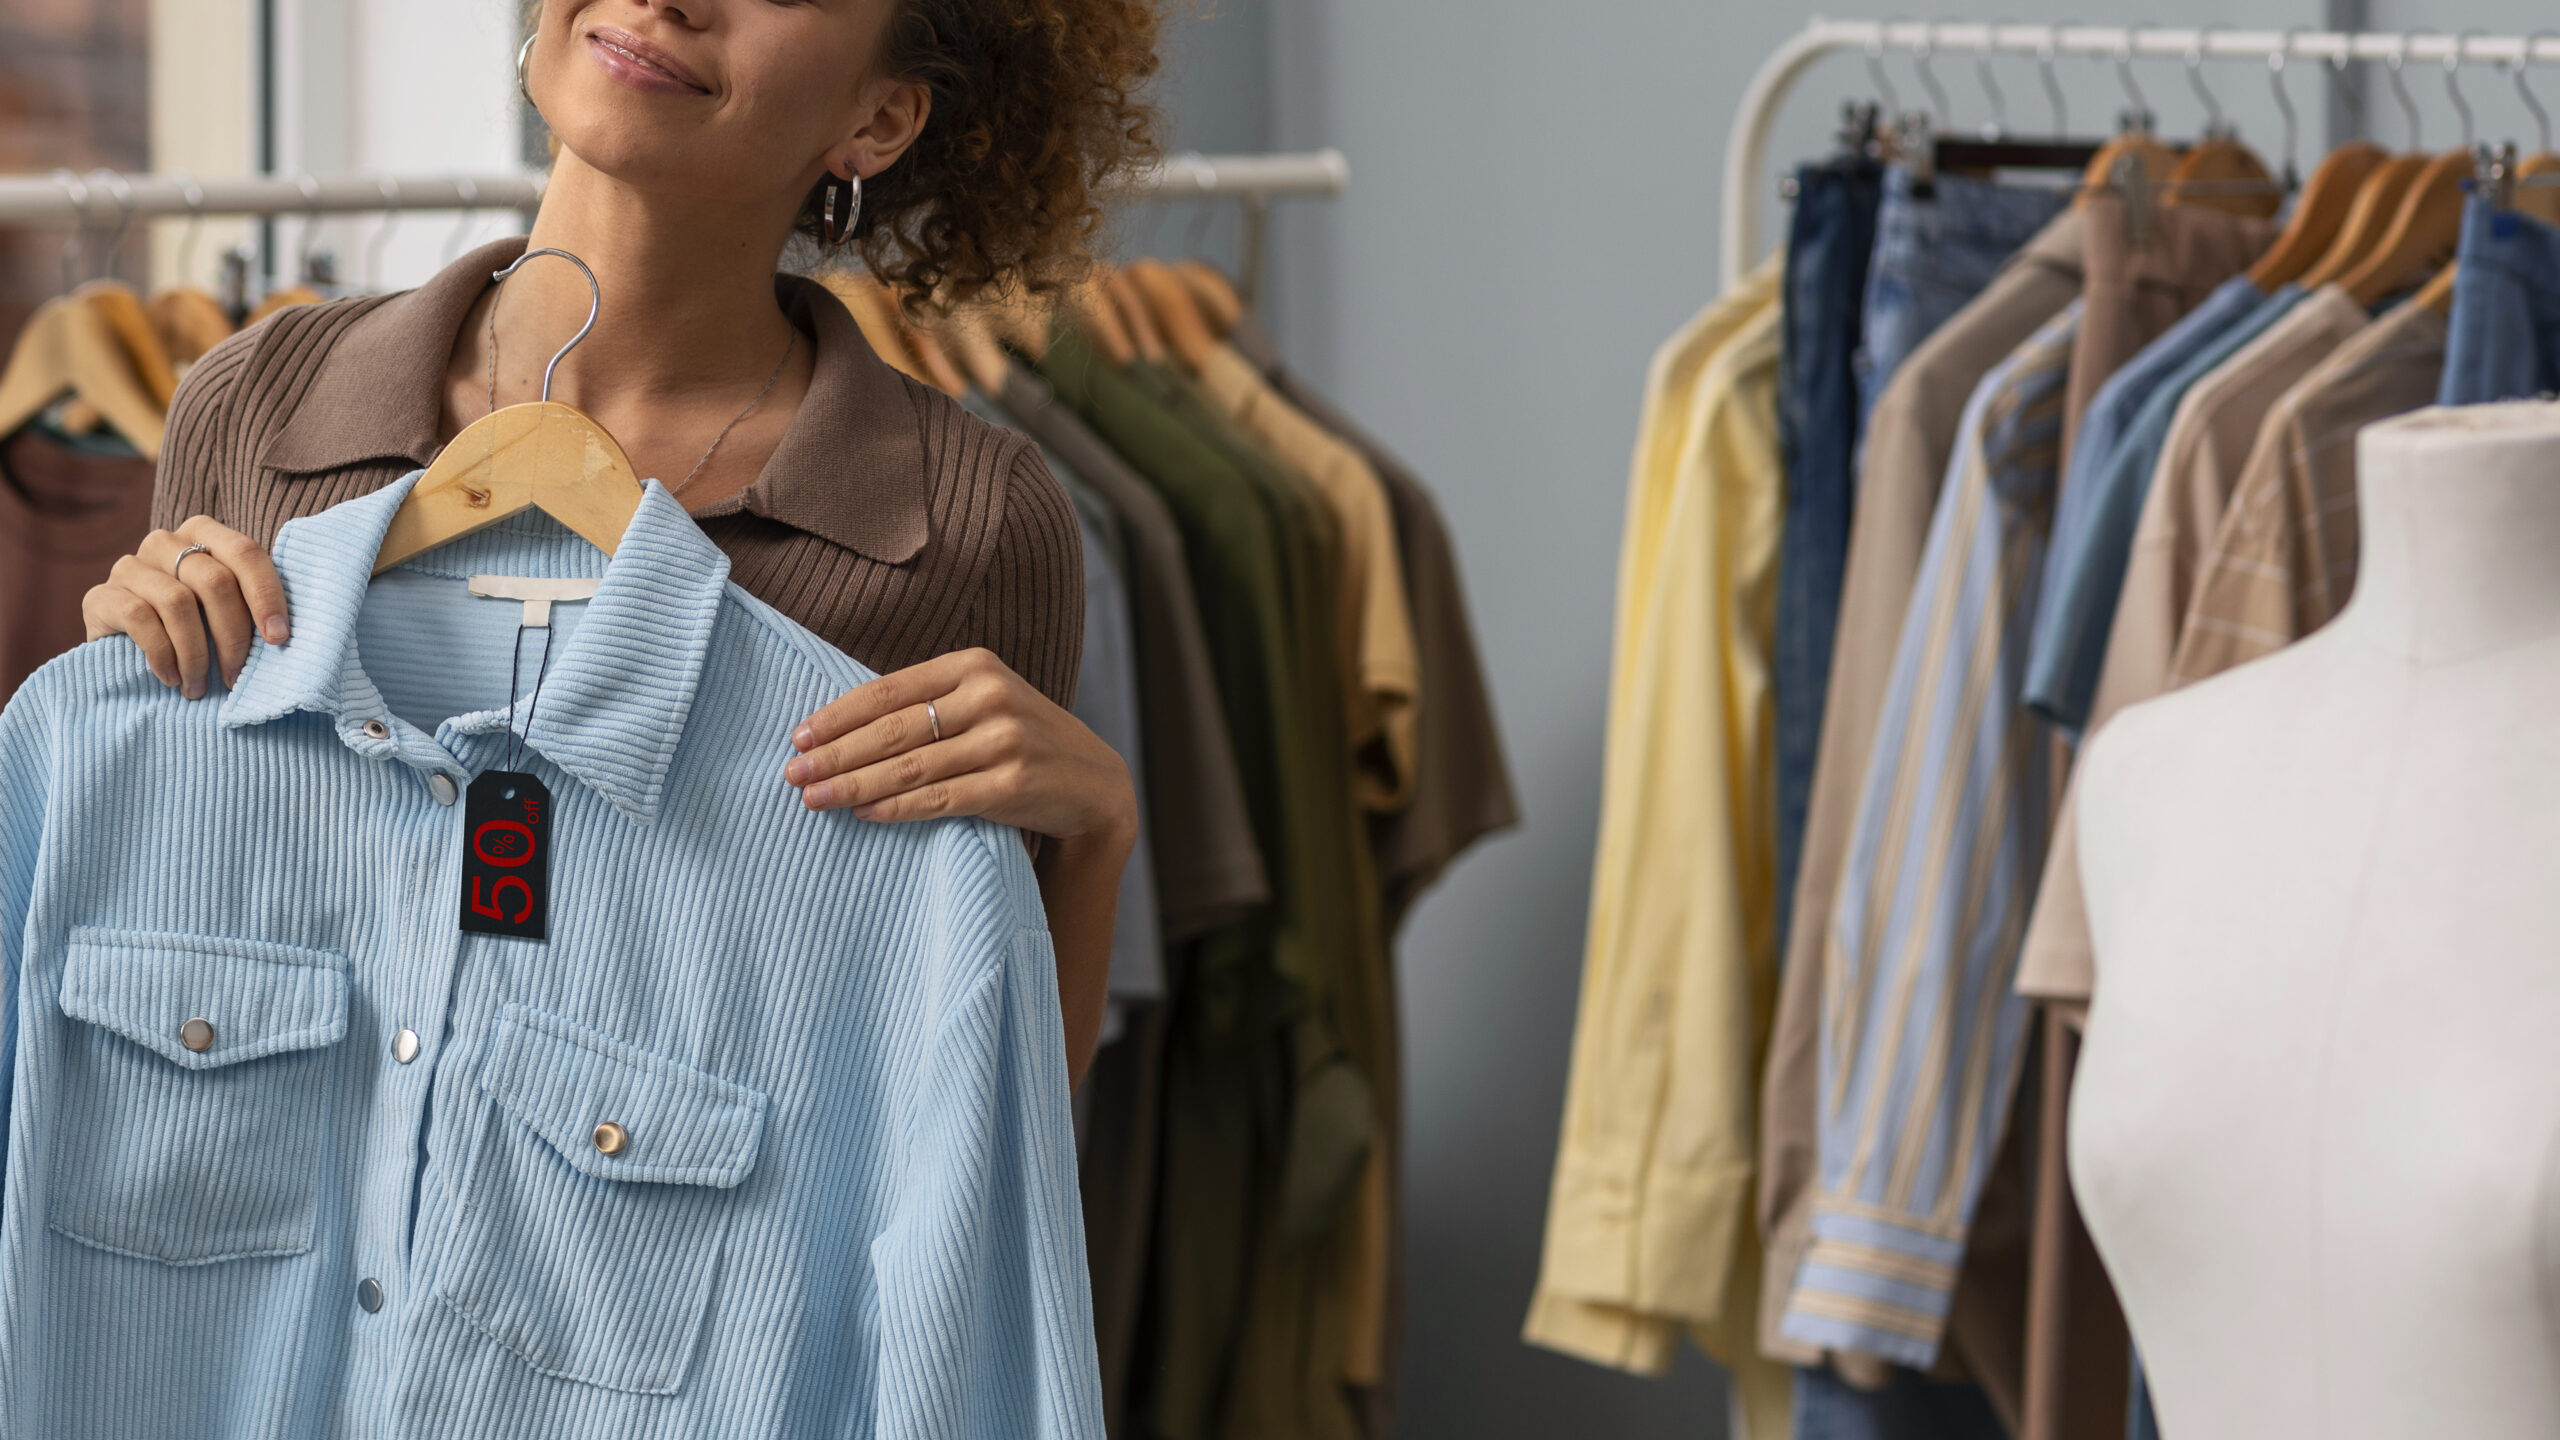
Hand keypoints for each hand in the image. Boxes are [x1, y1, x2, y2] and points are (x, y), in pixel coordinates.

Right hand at [81, 518, 291, 698]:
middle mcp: (164, 541)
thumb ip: (250, 604)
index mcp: (203, 534)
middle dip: (234, 635)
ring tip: (201, 687)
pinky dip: (163, 654)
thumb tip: (286, 634)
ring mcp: (128, 566)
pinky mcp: (100, 595)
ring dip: (196, 654)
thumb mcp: (225, 611)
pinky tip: (171, 678)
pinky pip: (140, 619)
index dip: (267, 596)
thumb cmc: (195, 630)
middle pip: (215, 581)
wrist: (124, 652)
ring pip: (178, 603)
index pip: (246, 553)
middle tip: (237, 675)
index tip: (279, 639)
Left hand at [784, 648, 1137, 844]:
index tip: (799, 737)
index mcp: (975, 665)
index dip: (838, 715)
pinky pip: (937, 799)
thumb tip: (841, 727)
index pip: (889, 690)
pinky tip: (863, 813)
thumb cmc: (1021, 741)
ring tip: (814, 799)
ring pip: (909, 766)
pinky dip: (894, 808)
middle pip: (893, 729)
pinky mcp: (1012, 784)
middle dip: (836, 754)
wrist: (1092, 785)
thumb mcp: (983, 702)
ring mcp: (1004, 740)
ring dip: (853, 786)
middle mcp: (990, 696)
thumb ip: (929, 703)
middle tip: (793, 774)